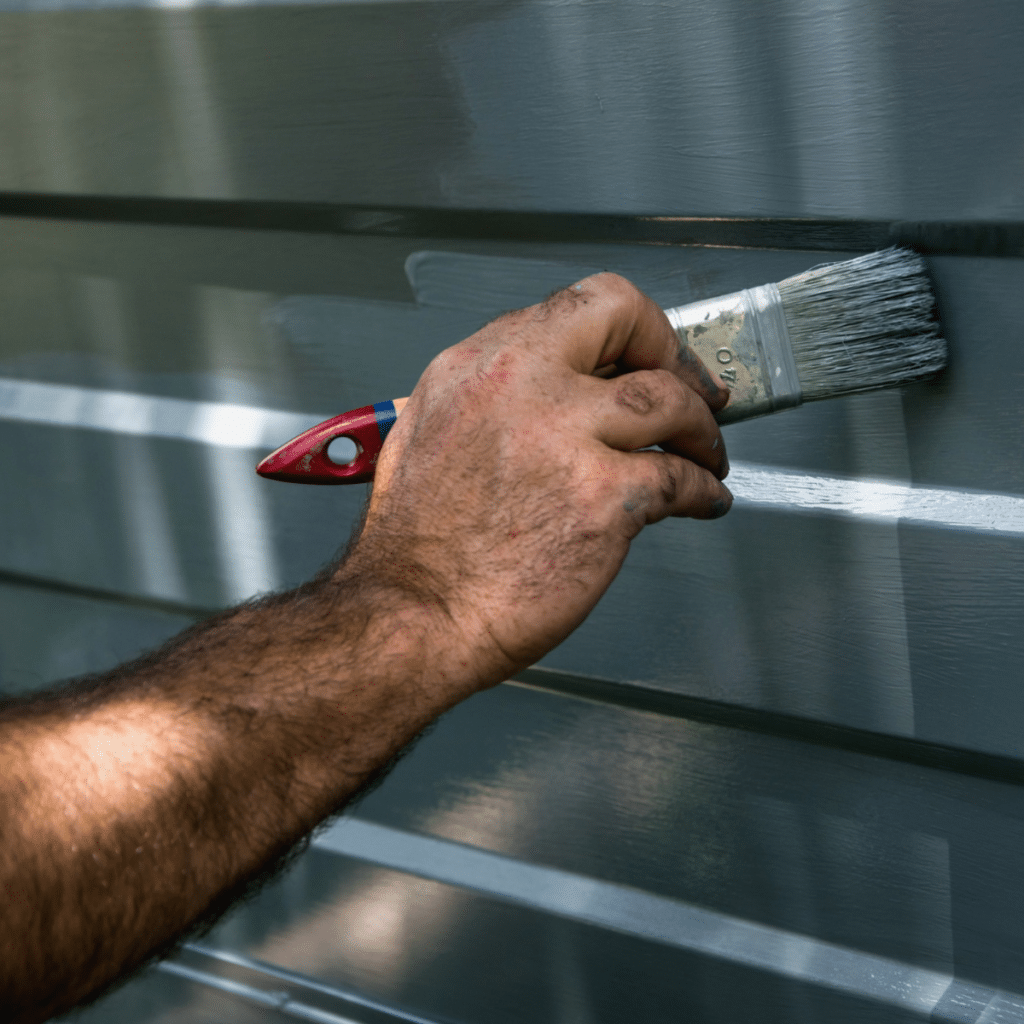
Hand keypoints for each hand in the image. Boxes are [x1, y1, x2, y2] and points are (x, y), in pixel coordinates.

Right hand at [344, 273, 733, 688]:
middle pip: (628, 322)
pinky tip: (703, 500)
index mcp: (477, 367)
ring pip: (669, 401)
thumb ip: (495, 399)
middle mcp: (519, 387)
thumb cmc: (418, 545)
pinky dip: (703, 490)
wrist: (414, 614)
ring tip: (706, 455)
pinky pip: (680, 479)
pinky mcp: (600, 500)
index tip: (647, 356)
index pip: (578, 307)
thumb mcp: (432, 434)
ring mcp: (563, 439)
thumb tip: (560, 392)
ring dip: (701, 430)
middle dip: (676, 355)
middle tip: (698, 390)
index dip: (630, 330)